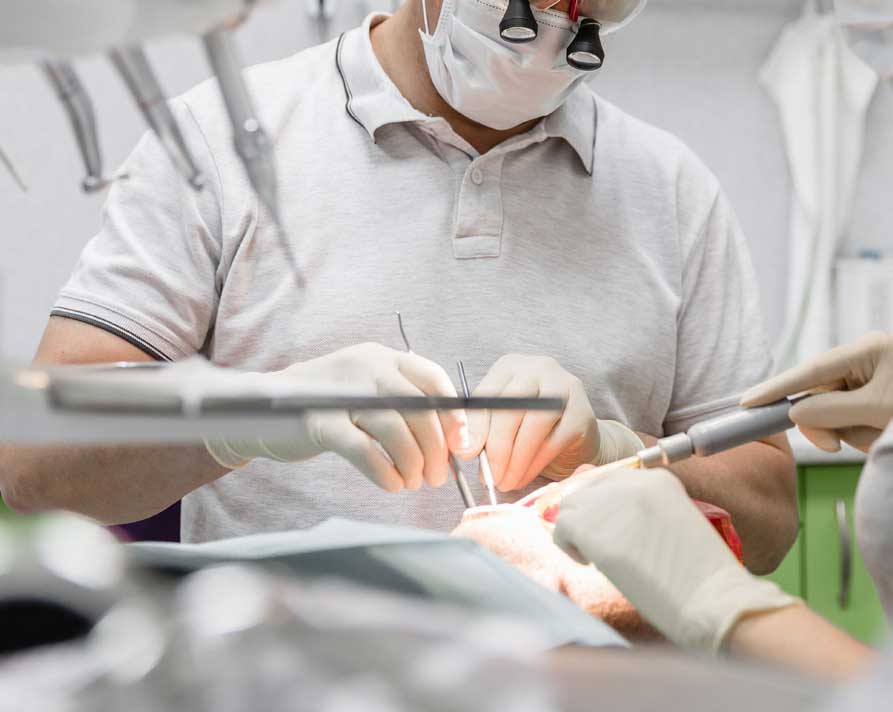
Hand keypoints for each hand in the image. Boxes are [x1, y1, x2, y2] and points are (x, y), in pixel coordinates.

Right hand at [205, 343, 470, 491]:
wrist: (268, 409)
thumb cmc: (331, 405)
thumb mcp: (369, 390)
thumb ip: (406, 405)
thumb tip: (451, 440)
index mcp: (383, 357)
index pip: (431, 377)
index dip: (452, 412)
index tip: (460, 443)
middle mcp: (365, 367)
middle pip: (417, 407)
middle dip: (434, 447)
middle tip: (437, 475)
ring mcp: (341, 392)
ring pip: (393, 429)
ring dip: (411, 462)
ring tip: (413, 482)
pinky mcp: (320, 421)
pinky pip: (362, 450)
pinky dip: (383, 471)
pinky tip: (392, 484)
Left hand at [467, 355, 642, 491]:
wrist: (574, 435)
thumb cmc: (528, 427)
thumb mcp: (500, 423)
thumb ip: (481, 431)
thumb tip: (464, 451)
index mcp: (509, 366)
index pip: (486, 395)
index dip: (475, 428)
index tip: (465, 455)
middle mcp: (537, 368)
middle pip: (510, 408)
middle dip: (497, 448)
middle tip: (489, 477)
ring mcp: (564, 387)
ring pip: (533, 425)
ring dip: (516, 460)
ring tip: (506, 482)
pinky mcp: (581, 413)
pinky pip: (553, 441)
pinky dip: (535, 464)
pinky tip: (524, 477)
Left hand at [553, 467, 796, 651]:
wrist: (712, 599)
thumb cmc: (701, 576)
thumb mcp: (676, 525)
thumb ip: (641, 511)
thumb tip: (602, 513)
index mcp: (657, 478)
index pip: (609, 479)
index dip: (603, 506)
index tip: (612, 530)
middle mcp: (630, 482)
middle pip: (586, 489)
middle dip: (588, 517)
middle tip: (603, 546)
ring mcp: (608, 501)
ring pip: (570, 507)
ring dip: (578, 532)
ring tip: (598, 558)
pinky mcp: (590, 526)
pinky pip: (562, 529)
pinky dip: (570, 548)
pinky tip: (591, 565)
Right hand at [740, 332, 892, 452]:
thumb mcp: (879, 408)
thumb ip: (833, 410)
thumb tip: (793, 412)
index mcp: (866, 351)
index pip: (811, 371)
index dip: (777, 387)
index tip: (747, 402)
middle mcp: (863, 362)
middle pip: (820, 396)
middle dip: (825, 423)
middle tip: (833, 446)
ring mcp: (869, 381)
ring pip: (834, 413)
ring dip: (851, 433)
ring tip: (879, 438)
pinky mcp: (873, 400)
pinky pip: (850, 421)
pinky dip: (861, 434)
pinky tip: (880, 435)